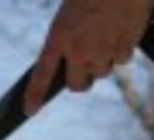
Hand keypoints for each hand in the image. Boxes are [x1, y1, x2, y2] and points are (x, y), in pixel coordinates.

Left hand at [25, 0, 153, 114]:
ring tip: (106, 36)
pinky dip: (123, 50)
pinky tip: (122, 31)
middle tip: (84, 67)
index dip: (34, 95)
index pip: (41, 73)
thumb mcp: (69, 14)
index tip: (29, 110)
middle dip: (81, 80)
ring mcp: (101, 52)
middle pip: (77, 85)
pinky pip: (122, 60)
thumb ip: (67, 39)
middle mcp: (78, 50)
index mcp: (58, 37)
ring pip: (101, 73)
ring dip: (103, 62)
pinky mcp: (124, 49)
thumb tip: (73, 60)